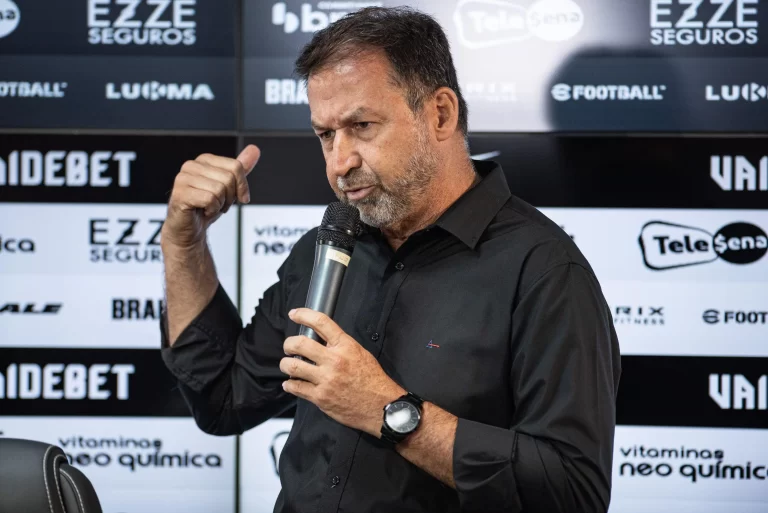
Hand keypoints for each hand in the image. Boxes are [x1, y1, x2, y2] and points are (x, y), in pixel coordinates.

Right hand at [162, 144, 260, 247]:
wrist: (190, 229)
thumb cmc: (206, 207)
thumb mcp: (228, 186)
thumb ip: (240, 168)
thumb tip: (255, 149)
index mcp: (204, 160)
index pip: (236, 167)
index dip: (242, 187)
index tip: (236, 197)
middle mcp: (192, 166)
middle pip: (229, 178)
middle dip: (230, 197)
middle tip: (218, 204)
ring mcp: (183, 179)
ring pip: (220, 189)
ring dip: (220, 205)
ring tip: (209, 208)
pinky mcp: (180, 194)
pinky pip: (210, 199)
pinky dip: (212, 210)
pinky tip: (202, 211)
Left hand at [280, 308, 405, 437]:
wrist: (380, 406)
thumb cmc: (373, 380)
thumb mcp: (360, 353)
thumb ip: (340, 345)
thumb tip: (321, 339)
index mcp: (345, 346)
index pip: (321, 322)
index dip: (304, 315)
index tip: (295, 314)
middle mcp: (334, 360)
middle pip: (299, 344)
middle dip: (288, 344)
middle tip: (289, 347)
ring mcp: (326, 379)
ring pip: (292, 366)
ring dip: (286, 364)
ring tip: (288, 365)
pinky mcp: (320, 397)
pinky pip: (295, 387)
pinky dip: (289, 384)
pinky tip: (292, 383)